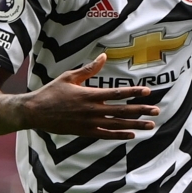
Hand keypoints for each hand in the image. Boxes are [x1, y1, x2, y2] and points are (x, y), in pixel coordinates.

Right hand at [20, 53, 157, 138]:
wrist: (34, 112)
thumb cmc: (51, 92)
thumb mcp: (69, 77)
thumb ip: (89, 69)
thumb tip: (104, 57)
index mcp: (89, 95)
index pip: (117, 93)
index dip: (133, 92)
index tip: (148, 92)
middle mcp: (92, 110)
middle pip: (122, 111)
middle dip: (141, 110)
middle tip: (157, 110)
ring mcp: (89, 123)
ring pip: (117, 124)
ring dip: (135, 124)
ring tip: (150, 125)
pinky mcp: (84, 132)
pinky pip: (105, 134)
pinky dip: (119, 135)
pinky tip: (132, 134)